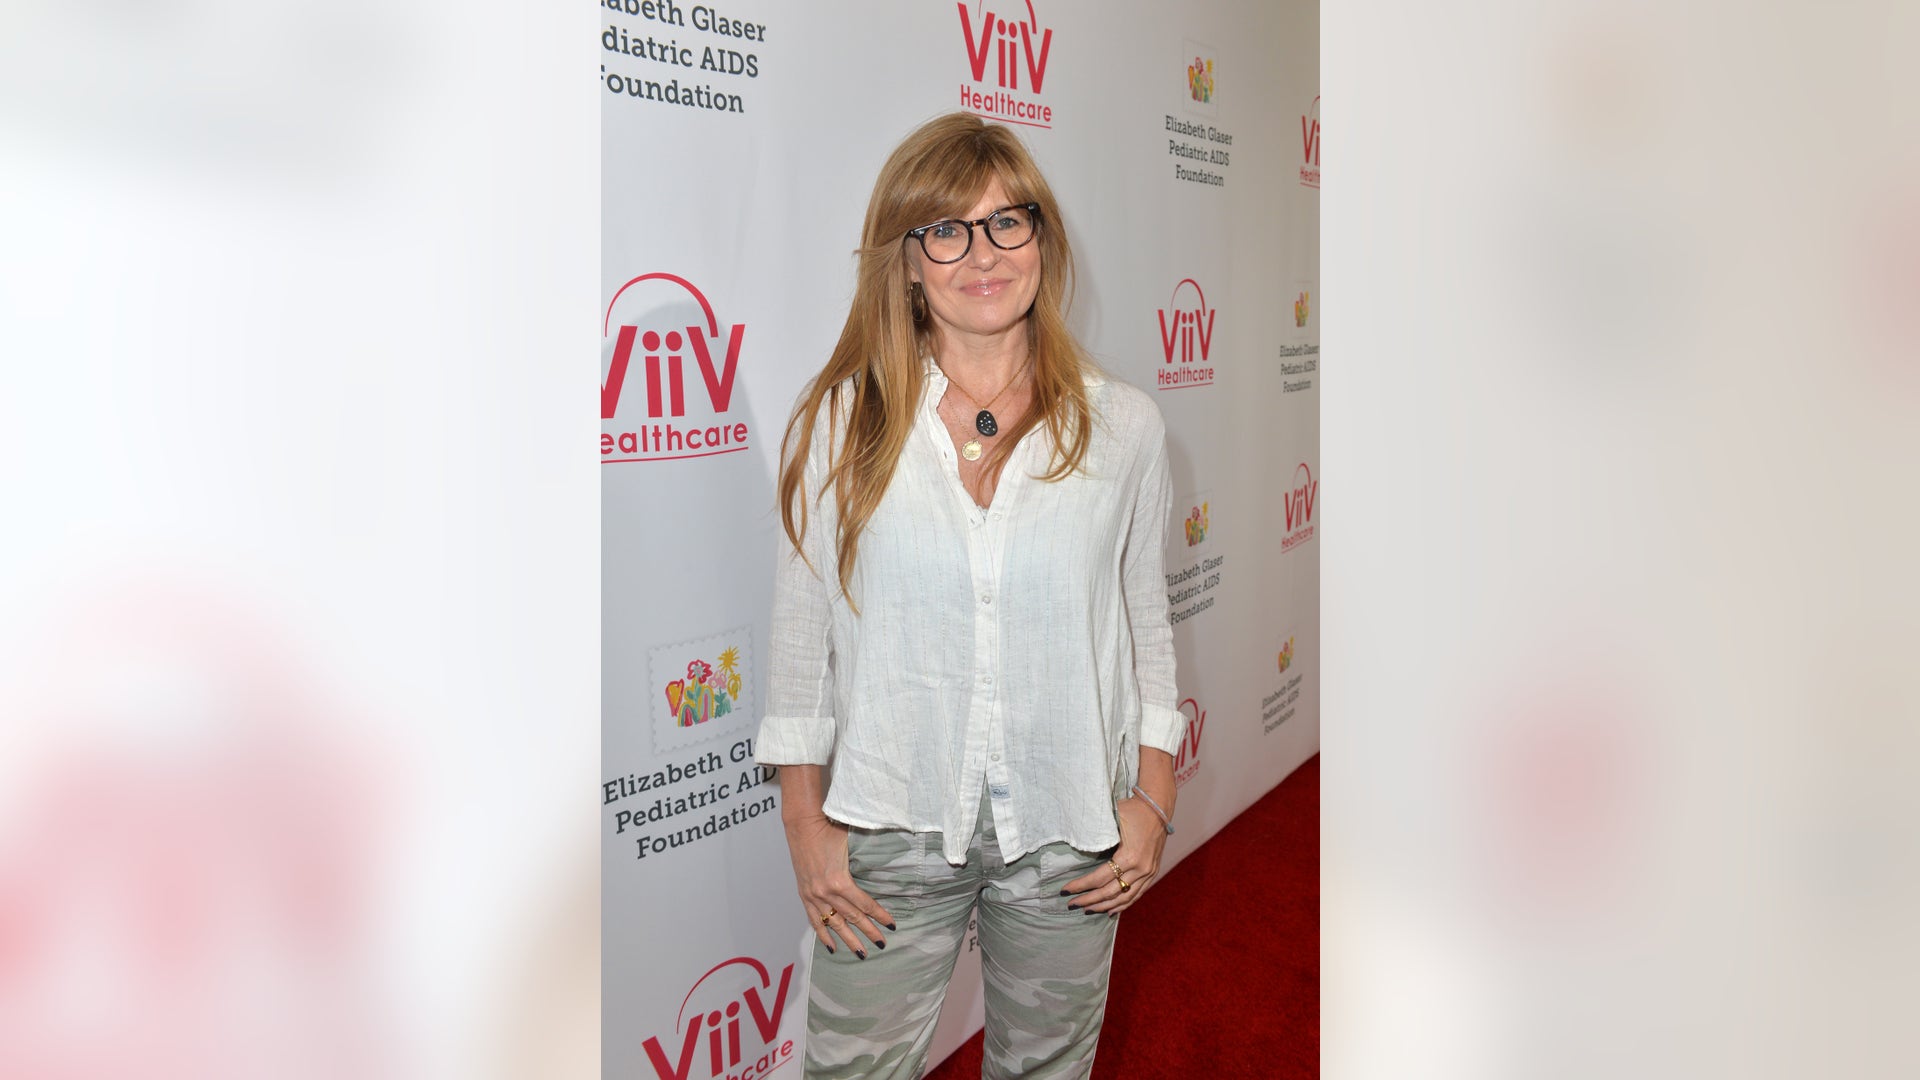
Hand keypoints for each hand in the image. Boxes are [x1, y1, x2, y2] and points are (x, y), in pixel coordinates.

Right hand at [783, 812, 894, 957]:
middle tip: (882, 944)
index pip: (865, 904)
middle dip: (869, 932)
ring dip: (849, 940)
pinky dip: (824, 935)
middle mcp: (826, 893)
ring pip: (835, 924)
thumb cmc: (829, 830)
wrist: (802, 825)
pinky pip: (814, 920)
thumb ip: (864, 863)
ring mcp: (814, 896)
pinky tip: (832, 947)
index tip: (891, 925)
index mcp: (840, 881)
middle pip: (852, 917)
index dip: (880, 915)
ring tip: (861, 953)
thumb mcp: (851, 846)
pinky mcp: (804, 895)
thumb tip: (883, 873)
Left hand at [1062, 796, 1168, 914]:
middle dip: (1089, 900)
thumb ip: (1096, 835)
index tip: (1065, 890)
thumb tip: (1074, 845)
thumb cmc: (1132, 810)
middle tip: (1071, 904)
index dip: (1081, 886)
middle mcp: (1141, 869)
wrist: (1158, 806)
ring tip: (1088, 910)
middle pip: (1110, 892)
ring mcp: (1149, 873)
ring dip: (1104, 906)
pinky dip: (1123, 904)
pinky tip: (1111, 911)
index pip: (1100, 878)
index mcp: (1130, 856)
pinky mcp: (1152, 872)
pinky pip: (1137, 894)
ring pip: (1124, 898)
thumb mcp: (1112, 818)